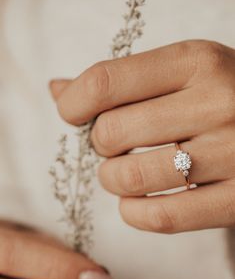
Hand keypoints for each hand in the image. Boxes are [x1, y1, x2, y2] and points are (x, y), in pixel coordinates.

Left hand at [50, 40, 234, 233]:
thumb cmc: (219, 97)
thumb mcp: (182, 72)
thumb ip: (121, 80)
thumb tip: (58, 89)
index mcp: (198, 62)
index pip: (105, 81)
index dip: (73, 103)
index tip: (72, 113)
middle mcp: (218, 103)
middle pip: (112, 133)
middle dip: (99, 145)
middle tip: (112, 145)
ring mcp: (231, 154)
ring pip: (131, 177)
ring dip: (112, 180)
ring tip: (121, 173)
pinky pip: (161, 216)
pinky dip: (133, 213)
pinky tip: (135, 202)